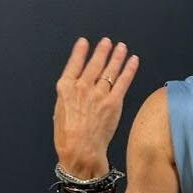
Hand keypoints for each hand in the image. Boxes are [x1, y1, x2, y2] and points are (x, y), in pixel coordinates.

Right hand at [53, 37, 139, 170]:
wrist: (81, 150)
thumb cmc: (67, 137)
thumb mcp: (59, 113)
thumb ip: (68, 99)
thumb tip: (74, 92)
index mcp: (65, 89)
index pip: (74, 64)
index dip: (80, 52)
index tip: (84, 43)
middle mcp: (82, 87)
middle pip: (94, 64)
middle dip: (102, 51)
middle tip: (107, 42)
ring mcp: (99, 93)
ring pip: (110, 70)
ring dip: (117, 56)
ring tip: (121, 47)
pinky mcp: (113, 102)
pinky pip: (123, 81)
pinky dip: (129, 69)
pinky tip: (133, 60)